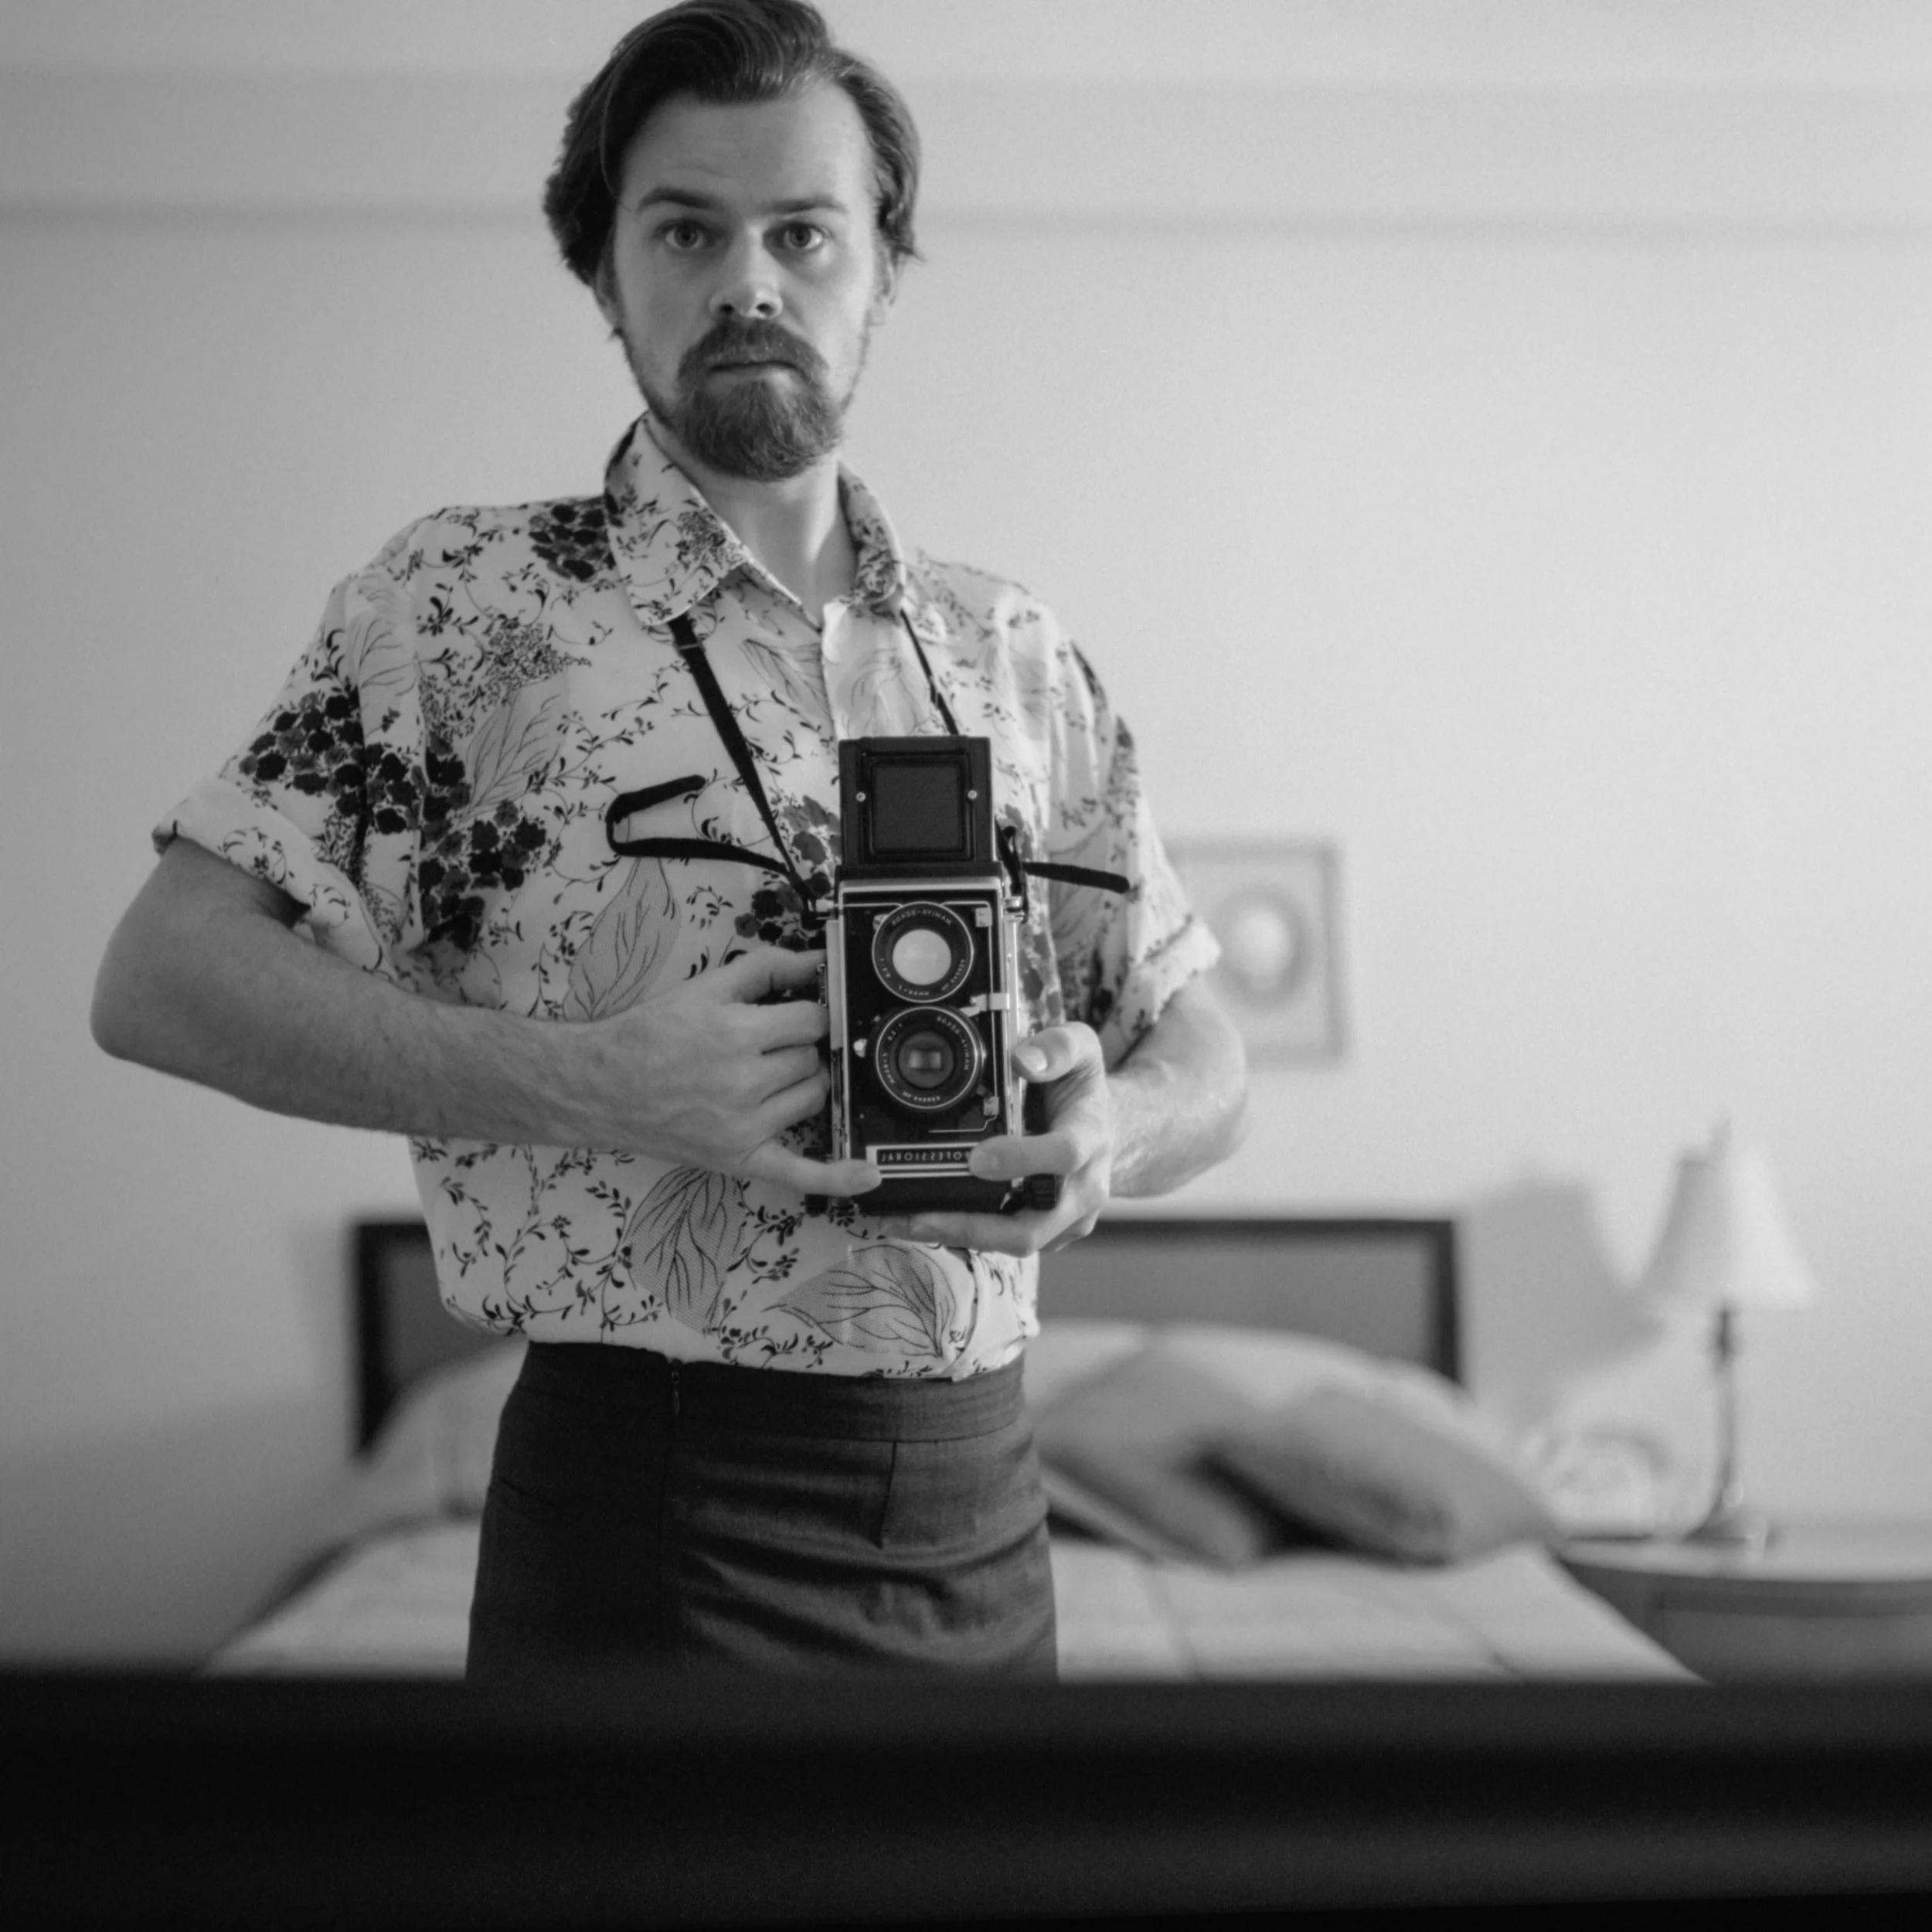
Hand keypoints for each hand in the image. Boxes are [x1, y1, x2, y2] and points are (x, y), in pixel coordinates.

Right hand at [570, 946, 878, 1195]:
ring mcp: (744, 1127)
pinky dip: (837, 1176)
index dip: (805, 1014)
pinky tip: (868, 1176)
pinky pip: (800, 1173)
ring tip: (763, 1076)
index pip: (811, 1020)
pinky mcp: (739, 1159)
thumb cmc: (648, 1036)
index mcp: (735, 1034)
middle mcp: (742, 1083)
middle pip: (812, 1060)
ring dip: (801, 1084)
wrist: (600, 1087)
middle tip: (763, 1045)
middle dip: (796, 1048)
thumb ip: (765, 969)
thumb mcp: (704, 987)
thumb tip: (815, 961)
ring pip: (813, 1098)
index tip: (792, 1015)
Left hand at [880, 1022, 1112, 1257]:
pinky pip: (1008, 1243)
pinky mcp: (1051, 1234)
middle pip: (1032, 1228)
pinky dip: (967, 1234)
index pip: (1064, 1155)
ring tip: (905, 1222)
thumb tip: (1021, 1059)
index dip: (1021, 1160)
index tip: (977, 1158)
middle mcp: (1084, 1189)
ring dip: (959, 1235)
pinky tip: (925, 1221)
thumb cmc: (1083, 1088)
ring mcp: (1069, 1219)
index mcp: (1092, 1137)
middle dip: (972, 1227)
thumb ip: (1056, 1047)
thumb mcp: (1081, 1048)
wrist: (1104, 1127)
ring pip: (1016, 1243)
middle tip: (918, 1216)